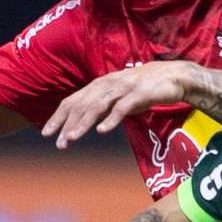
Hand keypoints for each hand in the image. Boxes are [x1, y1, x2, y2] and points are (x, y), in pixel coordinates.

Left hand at [41, 63, 189, 147]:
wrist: (175, 78)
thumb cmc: (146, 90)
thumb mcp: (120, 97)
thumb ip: (105, 107)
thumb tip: (89, 121)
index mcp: (100, 85)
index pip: (74, 101)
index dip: (59, 116)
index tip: (46, 133)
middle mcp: (108, 84)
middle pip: (81, 104)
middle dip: (67, 124)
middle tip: (58, 143)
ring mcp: (123, 88)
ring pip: (97, 106)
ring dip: (83, 123)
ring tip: (72, 138)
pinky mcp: (139, 93)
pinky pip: (122, 107)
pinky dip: (111, 119)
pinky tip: (102, 130)